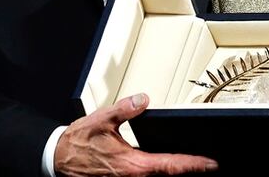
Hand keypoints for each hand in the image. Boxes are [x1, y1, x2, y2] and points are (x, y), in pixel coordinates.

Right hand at [55, 93, 219, 176]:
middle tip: (208, 165)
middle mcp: (133, 176)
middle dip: (189, 170)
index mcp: (132, 163)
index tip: (209, 164)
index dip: (192, 165)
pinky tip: (167, 166)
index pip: (170, 165)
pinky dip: (160, 172)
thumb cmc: (78, 143)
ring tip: (193, 165)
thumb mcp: (101, 120)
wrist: (59, 159)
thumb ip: (124, 109)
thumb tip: (142, 100)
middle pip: (168, 175)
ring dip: (175, 171)